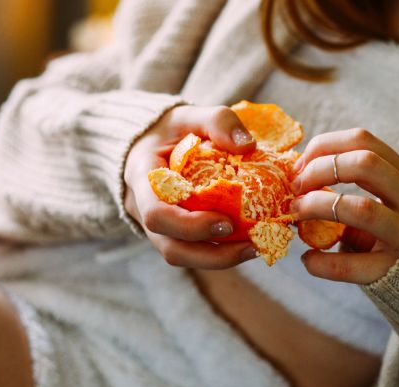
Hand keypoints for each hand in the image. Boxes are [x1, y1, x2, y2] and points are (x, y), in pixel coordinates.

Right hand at [123, 105, 258, 268]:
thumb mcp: (191, 115)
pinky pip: (191, 251)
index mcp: (142, 179)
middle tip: (251, 245)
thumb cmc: (171, 129)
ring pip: (181, 256)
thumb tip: (249, 146)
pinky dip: (219, 252)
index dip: (189, 226)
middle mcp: (143, 209)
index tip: (227, 222)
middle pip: (170, 248)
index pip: (156, 214)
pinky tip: (248, 242)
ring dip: (219, 259)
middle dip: (211, 254)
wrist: (149, 140)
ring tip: (256, 248)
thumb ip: (218, 121)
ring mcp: (157, 226)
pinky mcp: (172, 233)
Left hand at [290, 128, 398, 283]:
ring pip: (360, 208)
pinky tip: (308, 260)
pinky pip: (350, 264)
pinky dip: (321, 261)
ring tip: (296, 213)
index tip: (301, 165)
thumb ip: (361, 187)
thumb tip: (301, 177)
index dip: (325, 147)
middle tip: (296, 186)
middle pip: (365, 164)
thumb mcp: (395, 204)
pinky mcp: (394, 272)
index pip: (364, 141)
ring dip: (317, 206)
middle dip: (320, 169)